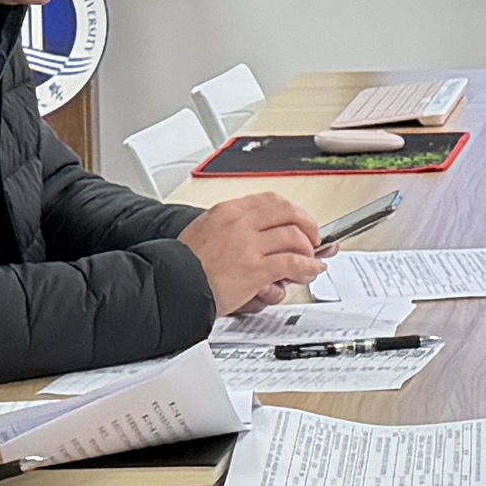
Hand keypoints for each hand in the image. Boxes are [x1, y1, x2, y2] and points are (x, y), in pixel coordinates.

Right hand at [187, 190, 325, 313]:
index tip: (300, 221)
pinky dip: (308, 267)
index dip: (293, 212)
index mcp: (229, 211)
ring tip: (311, 262)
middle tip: (314, 239)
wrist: (171, 285)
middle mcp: (241, 223)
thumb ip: (232, 229)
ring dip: (309, 252)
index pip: (272, 201)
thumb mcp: (205, 231)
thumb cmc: (184, 265)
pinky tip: (310, 271)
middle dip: (308, 227)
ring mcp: (249, 245)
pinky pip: (293, 263)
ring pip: (295, 238)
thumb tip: (258, 234)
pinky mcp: (255, 269)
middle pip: (289, 214)